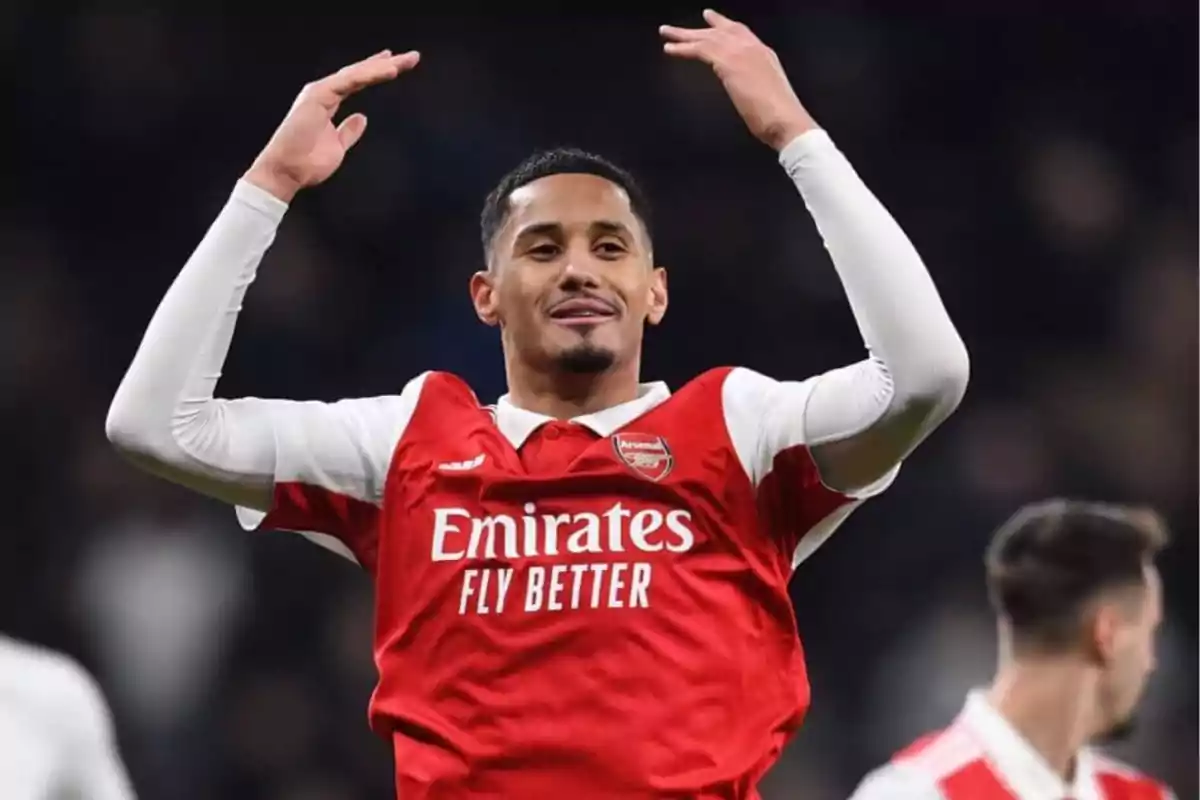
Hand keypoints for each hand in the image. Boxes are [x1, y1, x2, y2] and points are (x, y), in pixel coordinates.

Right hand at [245, 49, 420, 202]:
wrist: (287, 172)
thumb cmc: (307, 162)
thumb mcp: (337, 146)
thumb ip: (348, 131)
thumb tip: (362, 118)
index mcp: (329, 102)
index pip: (357, 82)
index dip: (377, 72)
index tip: (396, 64)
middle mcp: (325, 92)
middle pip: (360, 73)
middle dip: (387, 64)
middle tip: (412, 58)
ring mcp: (321, 91)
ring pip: (357, 73)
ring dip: (382, 66)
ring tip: (404, 62)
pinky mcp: (318, 95)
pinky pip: (349, 81)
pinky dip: (369, 74)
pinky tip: (388, 70)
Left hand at [661, 10, 815, 151]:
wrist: (785, 119)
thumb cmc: (780, 116)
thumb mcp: (768, 93)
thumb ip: (755, 85)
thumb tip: (747, 91)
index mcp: (764, 54)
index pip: (740, 33)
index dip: (724, 25)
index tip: (711, 20)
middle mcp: (753, 48)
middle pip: (721, 31)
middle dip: (700, 27)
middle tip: (680, 27)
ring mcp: (741, 53)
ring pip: (707, 37)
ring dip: (684, 35)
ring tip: (666, 33)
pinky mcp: (728, 62)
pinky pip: (700, 50)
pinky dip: (682, 49)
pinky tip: (670, 49)